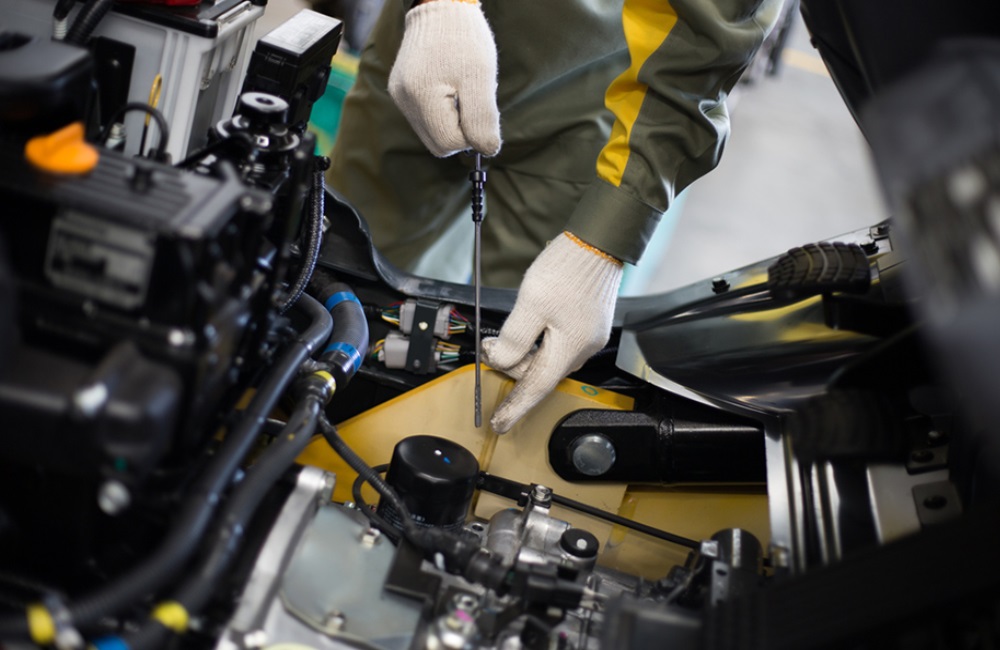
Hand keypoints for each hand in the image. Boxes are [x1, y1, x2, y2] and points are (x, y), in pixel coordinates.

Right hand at [388, 0, 500, 156]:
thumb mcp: (481, 79)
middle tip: (471, 98)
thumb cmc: (465, 39)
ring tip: (460, 89)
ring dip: (453, 120)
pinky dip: (442, 111)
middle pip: (438, 144)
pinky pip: (426, 119)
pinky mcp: (401, 93)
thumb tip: (487, 150)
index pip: (449, 144)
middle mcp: (404, 101)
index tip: (479, 107)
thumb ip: (483, 119)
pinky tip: (449, 87)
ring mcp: (400, 97)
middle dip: (461, 129)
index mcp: (421, 97)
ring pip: (432, 133)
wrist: (442, 7)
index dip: (471, 133)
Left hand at [483, 232, 622, 432]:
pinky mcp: (589, 326)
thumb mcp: (530, 304)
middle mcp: (583, 349)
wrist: (597, 243)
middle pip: (540, 372)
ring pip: (549, 359)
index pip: (537, 389)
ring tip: (507, 333)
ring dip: (524, 353)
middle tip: (489, 347)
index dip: (515, 408)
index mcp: (569, 349)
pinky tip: (529, 327)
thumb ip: (513, 338)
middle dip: (512, 366)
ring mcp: (588, 338)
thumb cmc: (566, 270)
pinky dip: (538, 343)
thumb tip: (500, 360)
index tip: (499, 424)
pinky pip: (558, 345)